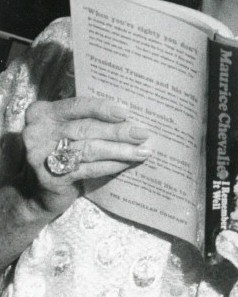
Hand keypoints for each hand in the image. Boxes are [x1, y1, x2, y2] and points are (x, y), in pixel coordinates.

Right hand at [20, 97, 151, 218]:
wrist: (34, 191)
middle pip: (86, 128)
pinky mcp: (50, 177)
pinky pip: (88, 169)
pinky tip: (126, 164)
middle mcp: (37, 132)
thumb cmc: (60, 150)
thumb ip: (86, 119)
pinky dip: (111, 165)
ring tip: (142, 151)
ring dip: (120, 150)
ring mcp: (41, 155)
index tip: (126, 111)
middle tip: (143, 133)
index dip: (102, 108)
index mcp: (42, 112)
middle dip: (118, 131)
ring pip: (90, 149)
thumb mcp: (65, 130)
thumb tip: (129, 116)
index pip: (77, 105)